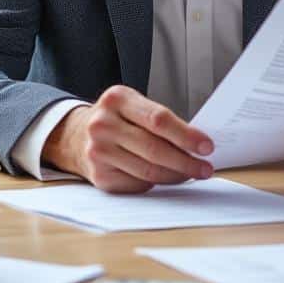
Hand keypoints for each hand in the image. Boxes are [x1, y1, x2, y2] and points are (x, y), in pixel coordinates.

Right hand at [42, 85, 214, 193]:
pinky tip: (164, 178)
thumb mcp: (132, 106)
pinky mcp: (99, 175)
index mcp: (117, 99)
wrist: (76, 136)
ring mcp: (98, 151)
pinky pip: (138, 184)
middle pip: (155, 148)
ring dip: (176, 175)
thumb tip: (197, 145)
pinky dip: (156, 183)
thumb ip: (159, 120)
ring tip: (190, 174)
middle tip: (205, 168)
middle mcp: (103, 124)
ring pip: (149, 171)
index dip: (186, 135)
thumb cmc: (116, 120)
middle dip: (186, 161)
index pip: (159, 119)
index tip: (207, 146)